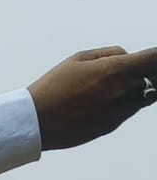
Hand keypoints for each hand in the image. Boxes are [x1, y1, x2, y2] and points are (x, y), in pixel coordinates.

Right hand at [28, 46, 156, 150]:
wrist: (35, 122)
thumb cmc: (53, 88)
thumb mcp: (78, 59)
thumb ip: (110, 54)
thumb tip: (127, 57)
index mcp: (116, 70)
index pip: (155, 59)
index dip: (156, 57)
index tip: (153, 58)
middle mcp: (124, 91)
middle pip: (154, 80)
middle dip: (146, 75)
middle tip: (126, 74)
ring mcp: (120, 111)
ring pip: (143, 98)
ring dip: (134, 91)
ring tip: (105, 90)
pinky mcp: (112, 125)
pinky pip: (126, 112)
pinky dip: (119, 106)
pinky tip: (95, 105)